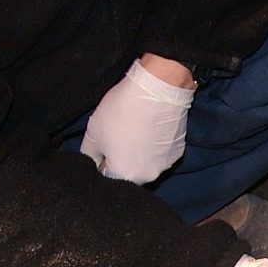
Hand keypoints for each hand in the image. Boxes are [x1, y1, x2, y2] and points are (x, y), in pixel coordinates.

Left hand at [80, 57, 194, 183]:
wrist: (158, 89)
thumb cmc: (122, 111)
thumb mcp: (93, 132)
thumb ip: (90, 154)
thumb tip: (93, 162)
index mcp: (124, 176)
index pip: (106, 177)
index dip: (102, 161)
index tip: (104, 144)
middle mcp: (147, 177)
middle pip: (128, 172)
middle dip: (122, 158)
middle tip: (120, 135)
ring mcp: (165, 165)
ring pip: (146, 163)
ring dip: (140, 152)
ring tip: (137, 129)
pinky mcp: (177, 152)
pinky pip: (161, 154)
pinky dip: (155, 145)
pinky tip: (151, 127)